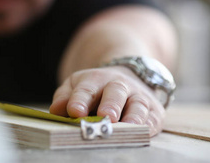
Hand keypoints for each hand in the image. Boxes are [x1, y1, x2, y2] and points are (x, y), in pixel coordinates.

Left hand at [49, 66, 165, 136]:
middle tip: (105, 116)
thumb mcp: (76, 87)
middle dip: (111, 104)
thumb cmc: (95, 90)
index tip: (75, 112)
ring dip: (133, 116)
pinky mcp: (154, 110)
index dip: (80, 100)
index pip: (86, 89)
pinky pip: (153, 118)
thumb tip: (56, 110)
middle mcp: (118, 85)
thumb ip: (65, 97)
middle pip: (115, 92)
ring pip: (138, 104)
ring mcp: (138, 96)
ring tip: (127, 127)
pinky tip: (143, 133)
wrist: (126, 77)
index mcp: (95, 80)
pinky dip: (149, 125)